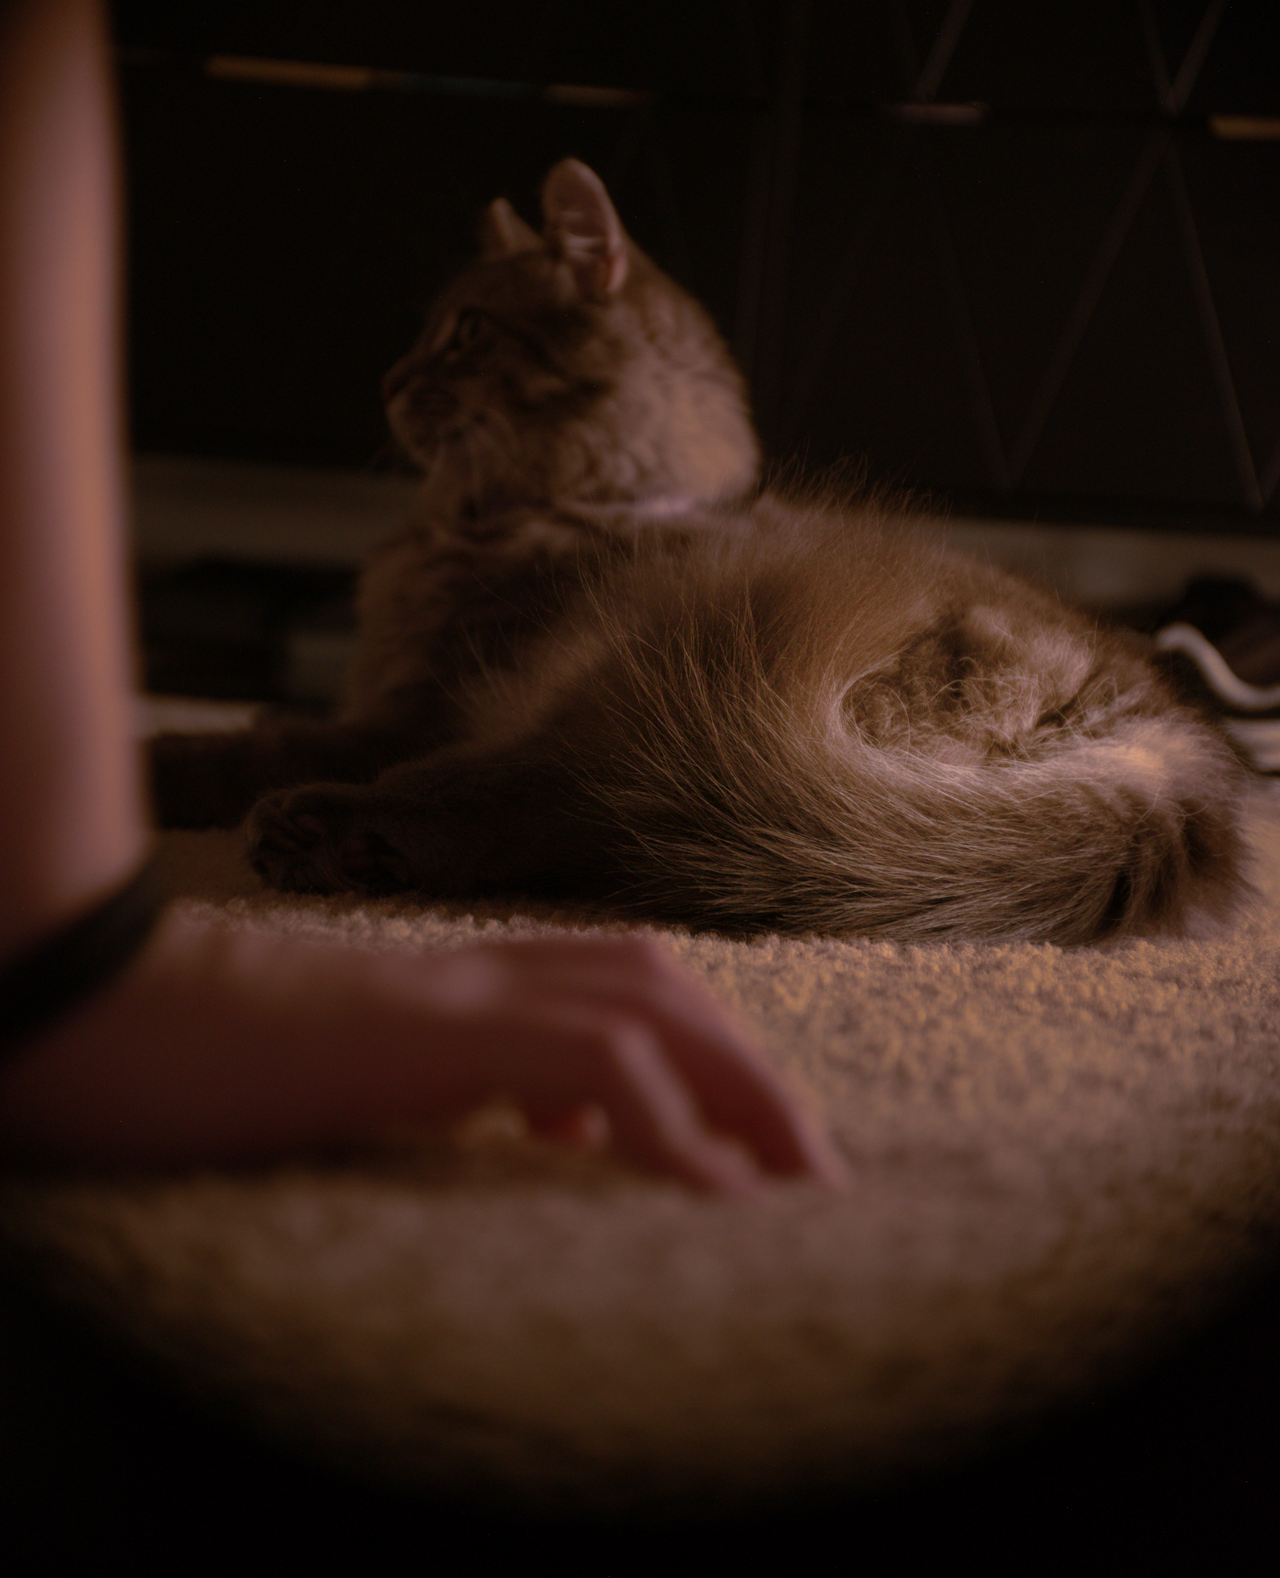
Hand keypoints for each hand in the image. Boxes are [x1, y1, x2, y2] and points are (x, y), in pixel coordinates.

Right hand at [0, 916, 847, 1195]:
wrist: (118, 1016)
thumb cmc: (219, 1056)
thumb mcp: (374, 1072)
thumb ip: (471, 1080)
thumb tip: (561, 1123)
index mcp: (468, 978)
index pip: (623, 981)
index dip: (709, 1051)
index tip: (753, 1148)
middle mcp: (478, 967)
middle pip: (660, 984)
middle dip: (751, 1073)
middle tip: (814, 1173)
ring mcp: (457, 987)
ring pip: (647, 1006)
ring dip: (736, 1092)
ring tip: (791, 1186)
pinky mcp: (435, 1028)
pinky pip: (590, 1062)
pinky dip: (665, 1124)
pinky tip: (705, 1196)